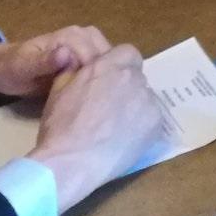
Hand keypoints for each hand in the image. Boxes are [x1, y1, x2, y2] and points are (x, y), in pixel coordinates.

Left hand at [0, 26, 112, 98]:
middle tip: (96, 100)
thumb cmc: (12, 68)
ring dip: (106, 76)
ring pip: (107, 59)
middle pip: (106, 55)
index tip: (89, 97)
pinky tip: (97, 94)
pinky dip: (102, 77)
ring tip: (98, 97)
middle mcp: (81, 37)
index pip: (94, 54)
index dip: (94, 75)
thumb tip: (66, 54)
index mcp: (70, 36)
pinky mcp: (83, 58)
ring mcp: (84, 47)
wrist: (3, 70)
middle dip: (105, 75)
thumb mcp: (23, 66)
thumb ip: (44, 61)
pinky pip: (100, 65)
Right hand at [25, 45, 166, 212]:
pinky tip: (124, 140)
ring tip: (114, 129)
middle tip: (107, 109)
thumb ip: (75, 71)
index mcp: (110, 65)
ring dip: (134, 107)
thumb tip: (81, 66)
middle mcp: (134, 78)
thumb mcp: (59, 90)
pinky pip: (151, 119)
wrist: (70, 163)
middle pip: (136, 77)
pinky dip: (141, 126)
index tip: (107, 82)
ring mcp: (148, 101)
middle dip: (125, 88)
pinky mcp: (156, 123)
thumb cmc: (60, 127)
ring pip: (145, 98)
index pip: (126, 53)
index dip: (117, 66)